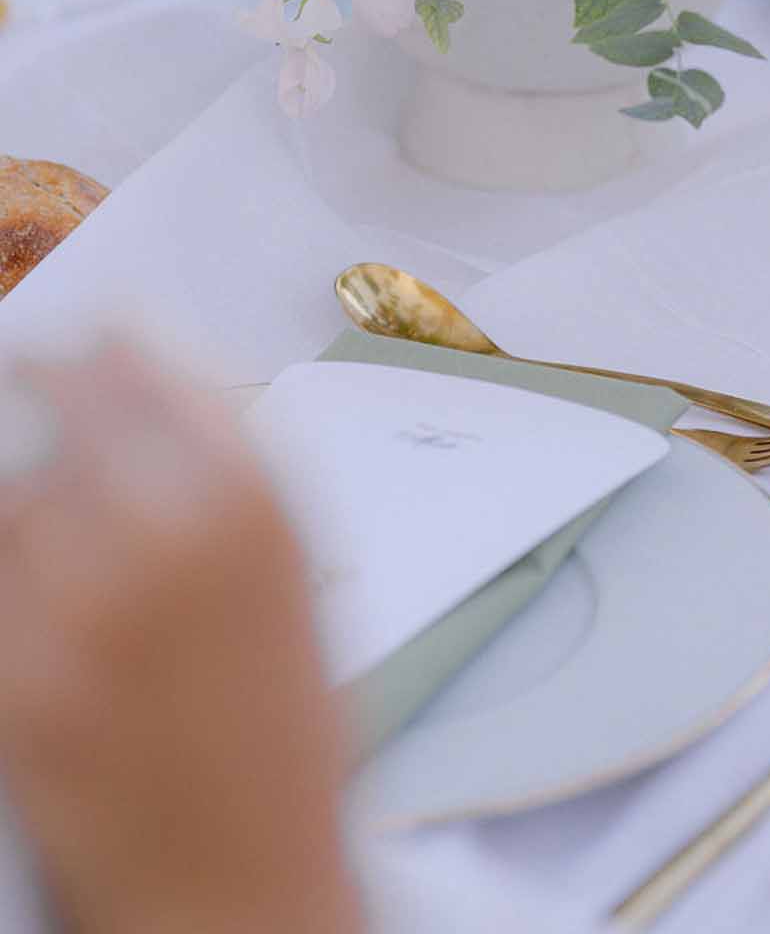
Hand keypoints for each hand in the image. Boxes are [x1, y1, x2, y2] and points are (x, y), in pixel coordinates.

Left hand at [0, 343, 363, 933]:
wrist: (240, 893)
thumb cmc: (280, 747)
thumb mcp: (289, 578)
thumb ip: (227, 474)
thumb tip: (153, 379)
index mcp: (253, 503)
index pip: (141, 362)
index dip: (101, 348)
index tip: (81, 342)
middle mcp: (168, 537)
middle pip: (59, 411)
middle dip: (46, 400)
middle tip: (31, 388)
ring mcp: (81, 612)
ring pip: (14, 497)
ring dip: (26, 501)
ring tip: (60, 541)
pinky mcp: (16, 685)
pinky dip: (11, 575)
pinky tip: (40, 598)